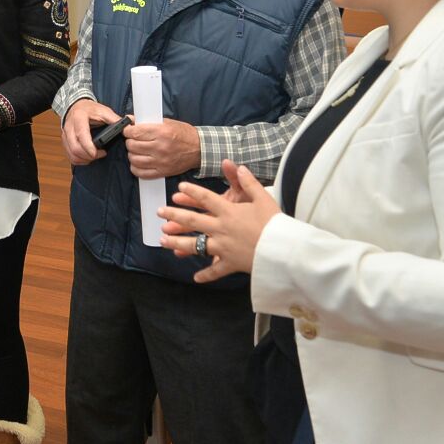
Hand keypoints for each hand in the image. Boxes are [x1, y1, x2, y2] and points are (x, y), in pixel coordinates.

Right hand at [61, 98, 122, 165]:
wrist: (77, 106)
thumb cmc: (90, 109)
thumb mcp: (103, 110)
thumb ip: (115, 119)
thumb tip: (129, 124)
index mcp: (79, 118)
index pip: (81, 134)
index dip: (88, 147)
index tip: (97, 153)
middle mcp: (69, 127)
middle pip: (75, 148)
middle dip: (88, 156)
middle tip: (101, 154)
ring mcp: (65, 135)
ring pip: (72, 154)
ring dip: (84, 159)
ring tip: (96, 156)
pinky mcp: (65, 142)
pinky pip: (70, 156)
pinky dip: (79, 160)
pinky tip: (88, 157)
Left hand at [124, 118, 200, 178]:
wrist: (200, 149)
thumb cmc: (184, 134)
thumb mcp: (167, 123)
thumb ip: (148, 122)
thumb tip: (130, 120)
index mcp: (162, 133)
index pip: (135, 132)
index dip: (127, 131)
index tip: (128, 130)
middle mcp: (160, 147)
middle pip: (132, 146)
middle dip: (130, 141)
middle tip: (133, 140)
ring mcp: (161, 162)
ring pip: (134, 159)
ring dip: (132, 154)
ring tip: (137, 150)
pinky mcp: (163, 172)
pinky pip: (141, 173)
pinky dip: (136, 168)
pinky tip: (139, 162)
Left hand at [158, 160, 281, 283]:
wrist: (284, 249)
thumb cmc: (275, 223)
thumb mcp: (263, 198)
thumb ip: (248, 182)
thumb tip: (237, 165)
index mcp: (229, 211)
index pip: (205, 198)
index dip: (191, 192)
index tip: (178, 188)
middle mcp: (221, 228)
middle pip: (192, 220)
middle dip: (174, 215)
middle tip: (159, 212)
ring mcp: (223, 247)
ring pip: (195, 244)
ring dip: (177, 242)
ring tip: (163, 240)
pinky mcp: (230, 263)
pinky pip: (215, 270)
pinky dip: (206, 275)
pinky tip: (196, 277)